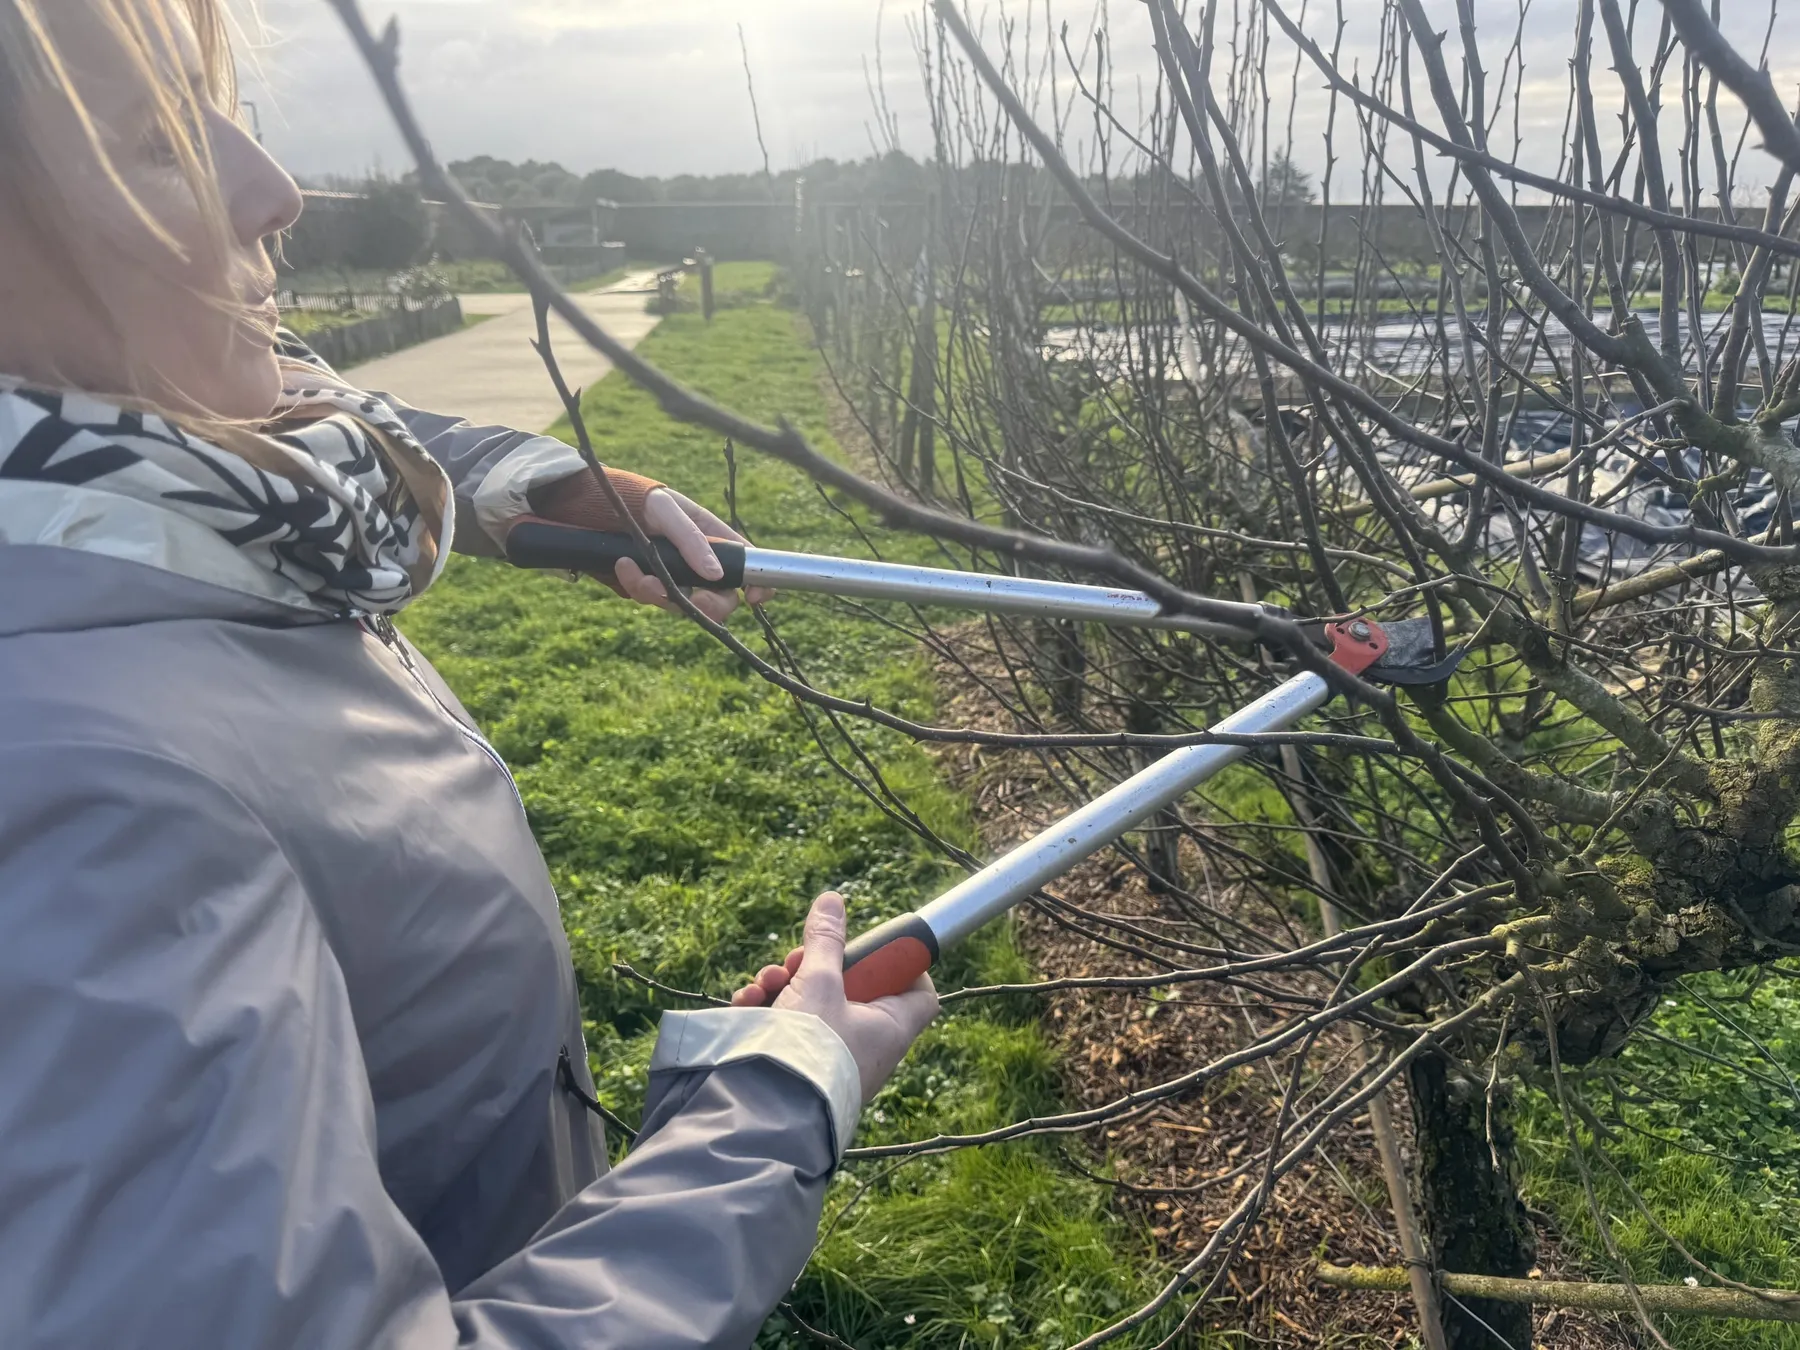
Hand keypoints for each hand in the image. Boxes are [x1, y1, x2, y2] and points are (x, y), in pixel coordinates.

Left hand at [611, 488, 775, 623]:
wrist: (599, 505)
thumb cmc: (643, 499)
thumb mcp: (668, 509)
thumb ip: (691, 539)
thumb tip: (716, 575)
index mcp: (715, 539)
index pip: (746, 566)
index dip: (759, 585)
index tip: (755, 598)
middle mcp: (699, 563)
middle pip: (721, 599)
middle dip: (709, 606)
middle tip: (695, 601)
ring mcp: (676, 579)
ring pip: (682, 604)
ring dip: (660, 593)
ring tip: (633, 568)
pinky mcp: (651, 587)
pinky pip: (651, 599)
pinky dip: (636, 586)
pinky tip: (623, 565)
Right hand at [731, 891, 938, 1103]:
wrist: (767, 1113)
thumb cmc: (809, 1050)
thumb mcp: (818, 982)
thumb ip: (825, 941)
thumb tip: (833, 901)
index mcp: (890, 1025)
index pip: (919, 992)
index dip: (902, 964)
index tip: (873, 947)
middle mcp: (869, 1044)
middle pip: (855, 989)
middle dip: (817, 967)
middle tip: (796, 961)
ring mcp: (835, 1058)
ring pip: (816, 1006)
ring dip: (786, 986)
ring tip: (765, 983)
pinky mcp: (803, 1067)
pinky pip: (793, 1029)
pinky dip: (771, 1012)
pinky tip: (748, 1003)